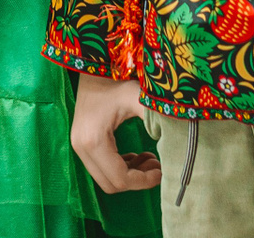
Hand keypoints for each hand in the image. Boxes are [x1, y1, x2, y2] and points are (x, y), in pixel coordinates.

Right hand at [71, 74, 160, 192]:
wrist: (92, 68)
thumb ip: (154, 118)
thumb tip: (174, 139)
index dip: (144, 181)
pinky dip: (120, 168)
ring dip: (130, 175)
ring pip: (106, 179)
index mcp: (94, 140)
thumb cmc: (115, 82)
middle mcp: (81, 147)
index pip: (120, 178)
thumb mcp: (137, 99)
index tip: (161, 171)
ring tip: (149, 159)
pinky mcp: (81, 144)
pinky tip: (135, 156)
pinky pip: (101, 169)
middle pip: (111, 184)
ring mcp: (78, 146)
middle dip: (137, 180)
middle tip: (156, 166)